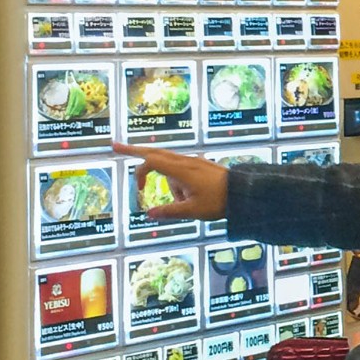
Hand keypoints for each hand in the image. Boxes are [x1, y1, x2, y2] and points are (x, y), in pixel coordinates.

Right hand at [113, 143, 230, 220]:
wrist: (244, 192)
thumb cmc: (219, 201)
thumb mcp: (192, 211)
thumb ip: (169, 212)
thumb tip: (148, 214)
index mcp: (181, 169)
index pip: (151, 162)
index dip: (139, 173)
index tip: (138, 191)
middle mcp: (185, 161)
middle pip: (154, 153)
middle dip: (134, 150)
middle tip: (115, 146)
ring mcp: (192, 162)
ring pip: (170, 169)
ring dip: (172, 187)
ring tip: (190, 204)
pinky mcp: (199, 166)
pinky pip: (181, 173)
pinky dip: (180, 186)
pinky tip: (194, 199)